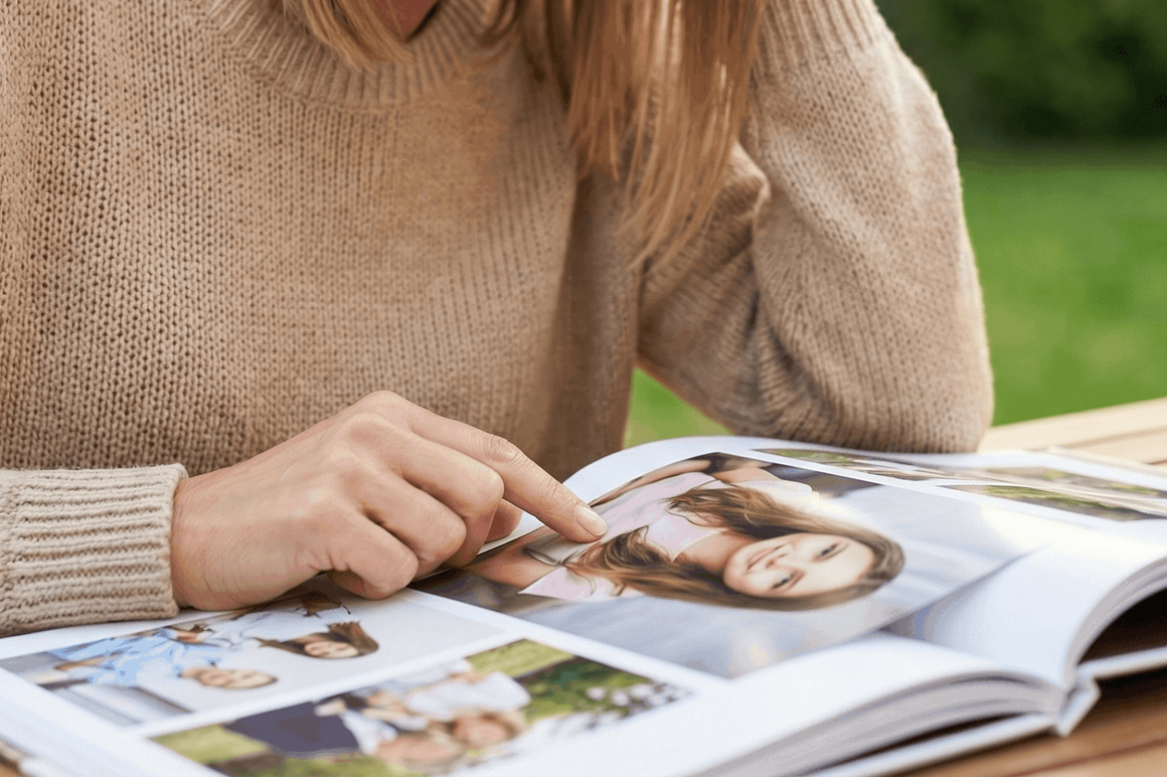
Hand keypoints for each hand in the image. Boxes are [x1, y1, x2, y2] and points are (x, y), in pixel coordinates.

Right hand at [170, 391, 606, 609]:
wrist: (192, 530)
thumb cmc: (291, 513)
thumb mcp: (370, 481)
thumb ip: (438, 486)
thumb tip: (512, 512)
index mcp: (392, 414)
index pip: (495, 451)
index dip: (550, 492)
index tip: (586, 527)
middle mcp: (376, 428)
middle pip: (485, 494)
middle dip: (467, 540)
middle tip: (414, 549)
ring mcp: (350, 466)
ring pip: (445, 537)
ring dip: (411, 565)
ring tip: (360, 553)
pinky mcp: (325, 512)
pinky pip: (395, 570)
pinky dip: (373, 585)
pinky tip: (334, 567)